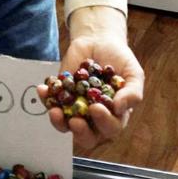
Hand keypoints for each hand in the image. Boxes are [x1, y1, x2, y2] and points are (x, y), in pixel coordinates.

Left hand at [38, 6, 143, 149]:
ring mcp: (76, 109)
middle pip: (88, 137)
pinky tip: (43, 89)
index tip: (96, 107)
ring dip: (58, 122)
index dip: (104, 122)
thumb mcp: (133, 74)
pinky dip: (46, 99)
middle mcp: (95, 118)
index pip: (111, 128)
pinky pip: (51, 104)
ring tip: (54, 111)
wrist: (99, 41)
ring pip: (66, 126)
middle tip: (74, 120)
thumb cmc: (119, 60)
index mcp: (115, 116)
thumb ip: (133, 93)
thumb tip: (119, 108)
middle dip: (80, 132)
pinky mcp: (61, 98)